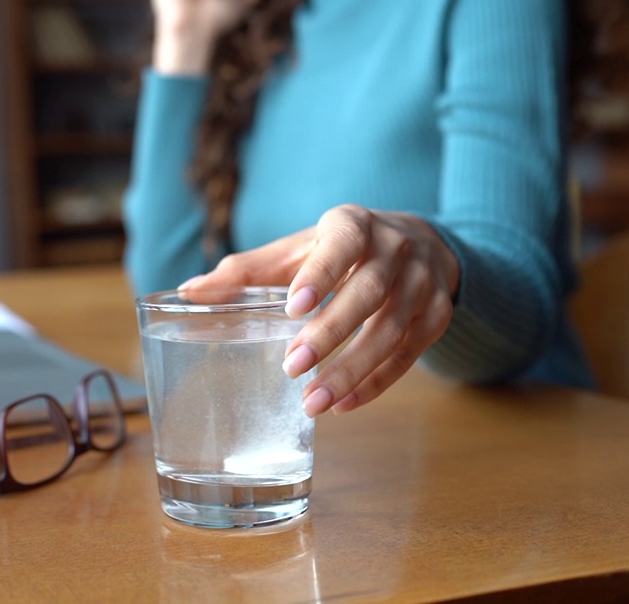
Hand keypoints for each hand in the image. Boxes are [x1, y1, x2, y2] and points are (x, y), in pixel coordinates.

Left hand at [179, 204, 460, 415]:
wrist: (420, 242)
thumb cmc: (340, 249)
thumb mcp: (298, 249)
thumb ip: (247, 270)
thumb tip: (190, 292)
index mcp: (354, 225)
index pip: (341, 246)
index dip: (320, 275)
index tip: (293, 307)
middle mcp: (395, 249)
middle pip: (368, 294)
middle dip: (331, 333)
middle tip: (292, 367)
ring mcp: (423, 283)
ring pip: (392, 330)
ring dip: (352, 370)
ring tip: (313, 402)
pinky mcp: (437, 315)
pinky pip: (409, 355)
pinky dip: (377, 383)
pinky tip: (343, 404)